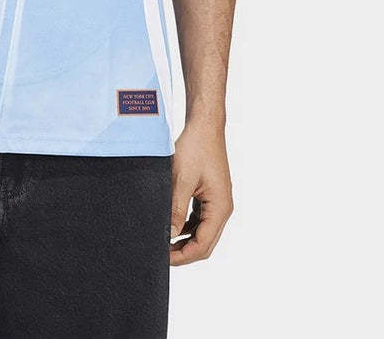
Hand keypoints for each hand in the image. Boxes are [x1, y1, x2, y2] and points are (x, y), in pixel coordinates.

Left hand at [169, 120, 232, 265]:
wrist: (204, 125)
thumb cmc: (196, 147)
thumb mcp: (181, 180)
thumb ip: (175, 209)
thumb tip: (169, 236)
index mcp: (220, 207)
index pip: (203, 245)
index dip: (183, 256)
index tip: (163, 258)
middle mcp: (222, 208)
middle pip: (205, 243)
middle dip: (184, 252)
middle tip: (160, 254)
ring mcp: (217, 201)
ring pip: (202, 232)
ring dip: (185, 240)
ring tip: (163, 242)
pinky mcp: (209, 195)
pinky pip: (199, 218)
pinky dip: (186, 226)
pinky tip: (171, 225)